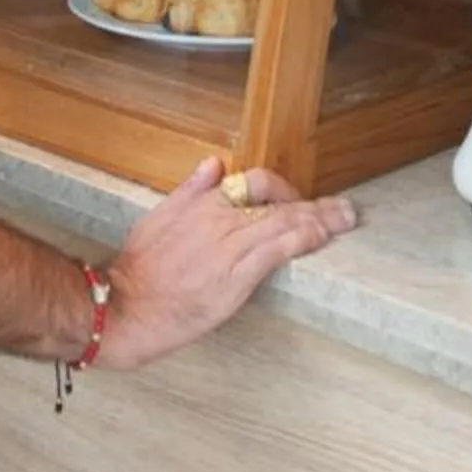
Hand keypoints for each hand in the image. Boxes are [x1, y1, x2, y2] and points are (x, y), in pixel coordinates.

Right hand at [95, 158, 357, 370]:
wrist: (125, 308)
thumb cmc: (138, 269)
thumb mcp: (157, 217)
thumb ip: (188, 190)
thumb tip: (213, 164)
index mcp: (201, 204)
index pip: (254, 182)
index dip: (284, 189)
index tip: (300, 198)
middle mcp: (219, 220)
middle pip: (278, 201)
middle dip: (314, 204)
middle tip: (342, 210)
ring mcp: (229, 248)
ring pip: (285, 223)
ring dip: (321, 219)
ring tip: (345, 219)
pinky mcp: (236, 276)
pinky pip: (279, 250)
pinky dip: (305, 240)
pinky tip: (323, 237)